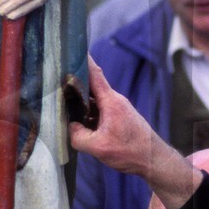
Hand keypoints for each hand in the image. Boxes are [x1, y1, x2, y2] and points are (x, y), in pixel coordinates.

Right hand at [68, 59, 201, 208]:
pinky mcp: (117, 119)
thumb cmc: (131, 151)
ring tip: (60, 102)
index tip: (72, 47)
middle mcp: (114, 101)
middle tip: (54, 79)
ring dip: (79, 102)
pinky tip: (76, 122)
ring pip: (93, 101)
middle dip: (74, 82)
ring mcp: (116, 110)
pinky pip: (97, 111)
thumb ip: (78, 137)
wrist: (154, 160)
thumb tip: (70, 127)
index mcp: (111, 101)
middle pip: (90, 86)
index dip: (83, 59)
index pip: (94, 73)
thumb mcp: (99, 148)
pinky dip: (87, 114)